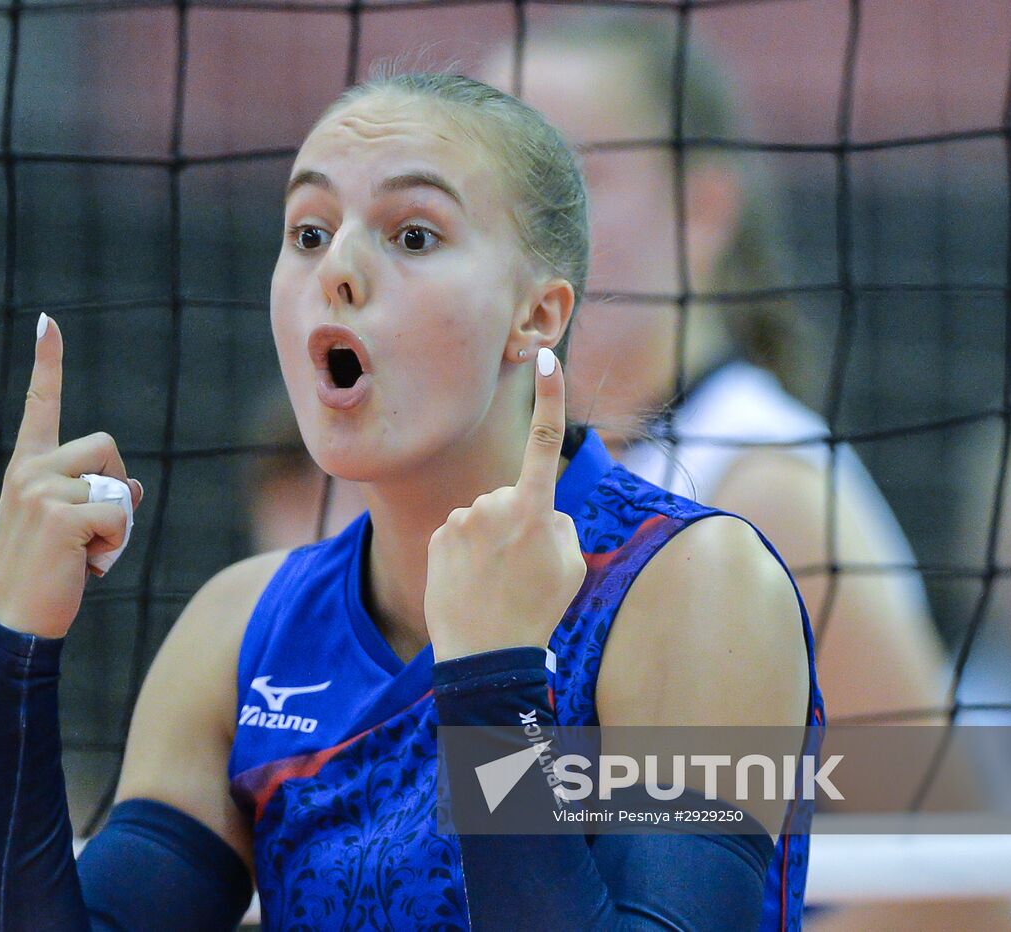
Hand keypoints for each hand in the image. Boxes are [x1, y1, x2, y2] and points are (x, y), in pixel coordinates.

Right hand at [0, 314, 143, 638]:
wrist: (17, 624)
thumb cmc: (47, 575)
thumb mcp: (69, 526)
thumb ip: (96, 496)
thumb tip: (132, 487)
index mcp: (26, 467)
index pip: (39, 406)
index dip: (47, 364)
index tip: (48, 322)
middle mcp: (29, 471)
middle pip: (108, 447)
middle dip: (117, 487)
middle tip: (91, 533)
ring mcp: (40, 492)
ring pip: (118, 485)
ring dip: (118, 525)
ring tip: (84, 554)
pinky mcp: (59, 517)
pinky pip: (120, 517)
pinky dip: (117, 546)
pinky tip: (87, 566)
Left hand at [424, 347, 586, 661]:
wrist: (485, 654)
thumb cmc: (537, 612)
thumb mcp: (572, 567)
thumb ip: (560, 525)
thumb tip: (540, 511)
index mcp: (535, 508)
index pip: (547, 441)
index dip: (551, 396)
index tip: (547, 355)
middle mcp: (494, 503)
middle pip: (514, 498)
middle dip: (520, 523)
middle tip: (522, 571)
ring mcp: (462, 518)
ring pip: (485, 516)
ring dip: (491, 540)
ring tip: (495, 582)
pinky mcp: (438, 535)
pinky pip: (460, 533)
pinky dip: (467, 553)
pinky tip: (471, 583)